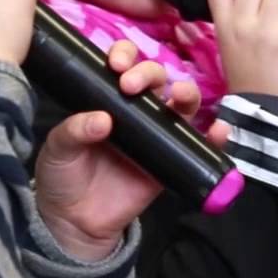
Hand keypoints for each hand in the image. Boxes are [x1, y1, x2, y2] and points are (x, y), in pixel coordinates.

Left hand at [34, 41, 228, 261]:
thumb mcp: (58, 149)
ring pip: (181, 105)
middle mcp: (136, 111)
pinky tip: (219, 130)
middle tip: (130, 85)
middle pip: (156, 78)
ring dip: (188, 93)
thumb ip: (74, 131)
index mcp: (107, 98)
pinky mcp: (171, 162)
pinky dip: (214, 136)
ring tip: (182, 96)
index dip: (125, 55)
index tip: (116, 64)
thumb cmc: (63, 176)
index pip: (123, 65)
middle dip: (149, 73)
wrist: (73, 222)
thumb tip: (103, 120)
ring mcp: (156, 135)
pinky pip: (197, 146)